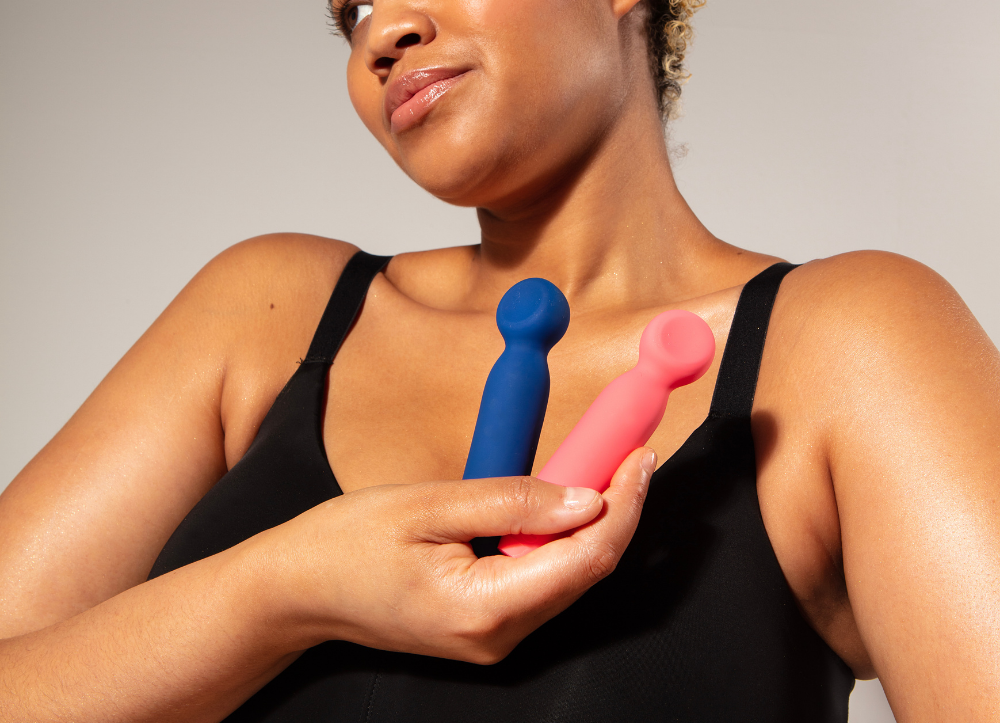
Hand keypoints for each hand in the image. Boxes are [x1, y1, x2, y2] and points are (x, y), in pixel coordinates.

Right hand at [269, 447, 655, 663]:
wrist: (299, 590)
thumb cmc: (349, 543)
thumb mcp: (428, 505)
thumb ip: (510, 501)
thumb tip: (584, 497)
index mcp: (484, 609)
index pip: (585, 559)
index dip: (623, 506)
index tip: (639, 457)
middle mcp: (498, 637)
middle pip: (586, 571)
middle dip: (617, 510)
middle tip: (630, 453)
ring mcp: (493, 637)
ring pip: (568, 577)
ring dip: (593, 523)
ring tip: (605, 467)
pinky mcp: (486, 626)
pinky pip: (541, 580)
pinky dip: (561, 538)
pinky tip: (564, 501)